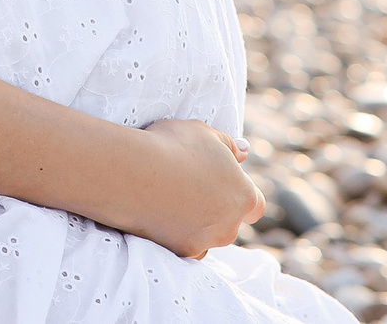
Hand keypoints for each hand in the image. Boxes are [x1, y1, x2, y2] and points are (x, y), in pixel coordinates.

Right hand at [113, 120, 262, 256]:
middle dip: (216, 210)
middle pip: (230, 222)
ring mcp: (207, 241)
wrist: (132, 173)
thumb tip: (244, 152)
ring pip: (209, 237)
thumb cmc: (171, 146)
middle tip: (190, 190)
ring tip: (171, 201)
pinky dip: (178, 236)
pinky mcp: (182, 252)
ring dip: (198, 225)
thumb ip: (229, 145)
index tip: (222, 186)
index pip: (254, 205)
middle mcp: (231, 224)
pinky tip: (162, 218)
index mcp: (243, 195)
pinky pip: (187, 247)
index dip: (239, 195)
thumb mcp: (204, 133)